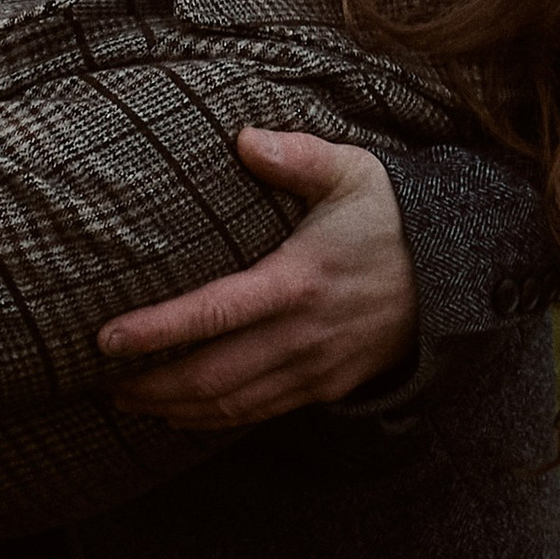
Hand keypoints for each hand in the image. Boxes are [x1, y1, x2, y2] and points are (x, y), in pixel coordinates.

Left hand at [98, 131, 412, 428]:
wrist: (458, 273)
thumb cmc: (393, 215)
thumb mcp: (353, 171)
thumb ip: (297, 156)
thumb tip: (243, 138)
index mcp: (300, 280)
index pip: (214, 313)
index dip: (157, 331)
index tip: (106, 338)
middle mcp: (305, 334)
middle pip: (212, 375)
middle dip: (150, 385)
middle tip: (101, 381)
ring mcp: (317, 368)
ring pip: (232, 405)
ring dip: (175, 409)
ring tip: (128, 400)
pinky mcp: (327, 387)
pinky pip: (261, 413)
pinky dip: (215, 420)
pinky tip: (182, 413)